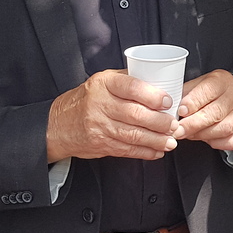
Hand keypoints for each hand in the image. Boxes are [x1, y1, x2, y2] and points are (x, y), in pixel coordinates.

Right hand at [45, 69, 176, 160]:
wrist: (58, 124)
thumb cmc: (86, 99)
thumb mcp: (101, 81)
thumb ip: (127, 80)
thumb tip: (159, 80)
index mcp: (104, 84)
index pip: (131, 87)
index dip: (152, 96)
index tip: (168, 101)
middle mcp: (100, 104)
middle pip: (135, 114)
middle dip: (160, 122)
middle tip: (174, 125)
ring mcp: (99, 126)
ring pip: (133, 135)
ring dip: (156, 140)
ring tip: (171, 141)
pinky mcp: (100, 144)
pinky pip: (127, 150)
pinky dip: (145, 152)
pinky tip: (157, 151)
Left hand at [174, 70, 232, 150]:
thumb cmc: (216, 90)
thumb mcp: (200, 82)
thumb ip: (186, 93)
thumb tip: (171, 107)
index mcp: (221, 81)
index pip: (207, 92)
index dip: (192, 103)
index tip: (180, 111)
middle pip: (215, 113)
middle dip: (193, 124)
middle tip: (178, 130)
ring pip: (223, 129)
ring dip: (202, 135)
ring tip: (189, 134)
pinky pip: (231, 141)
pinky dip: (217, 143)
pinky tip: (207, 138)